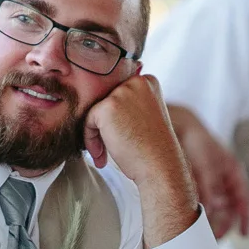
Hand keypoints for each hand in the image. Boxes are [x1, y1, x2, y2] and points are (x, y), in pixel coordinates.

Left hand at [84, 74, 197, 248]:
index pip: (117, 94)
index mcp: (147, 82)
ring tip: (105, 155)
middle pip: (105, 100)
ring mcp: (122, 93)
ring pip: (95, 111)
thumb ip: (128, 104)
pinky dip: (90, 140)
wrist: (160, 167)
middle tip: (111, 148)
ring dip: (96, 134)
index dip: (116, 118)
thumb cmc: (152, 148)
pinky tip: (102, 156)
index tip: (122, 136)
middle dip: (104, 126)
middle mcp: (136, 82)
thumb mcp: (145, 116)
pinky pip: (87, 120)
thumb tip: (101, 104)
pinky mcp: (108, 107)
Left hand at [167, 105, 248, 238]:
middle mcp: (223, 179)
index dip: (244, 219)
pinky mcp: (196, 182)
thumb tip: (209, 212)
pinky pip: (201, 201)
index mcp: (233, 172)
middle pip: (228, 208)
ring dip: (211, 220)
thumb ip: (208, 188)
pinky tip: (191, 218)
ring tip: (202, 233)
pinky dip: (198, 211)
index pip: (244, 201)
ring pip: (215, 207)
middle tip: (214, 239)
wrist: (177, 125)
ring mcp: (211, 180)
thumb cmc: (196, 141)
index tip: (243, 235)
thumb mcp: (206, 166)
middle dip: (223, 224)